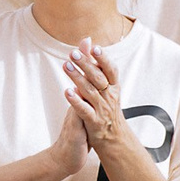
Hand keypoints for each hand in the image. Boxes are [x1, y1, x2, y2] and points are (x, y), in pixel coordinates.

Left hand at [62, 39, 134, 162]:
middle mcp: (109, 96)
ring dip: (77, 78)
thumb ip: (94, 63)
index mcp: (113, 87)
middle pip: (98, 78)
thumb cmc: (106, 108)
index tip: (94, 48)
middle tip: (72, 54)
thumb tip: (87, 41)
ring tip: (66, 66)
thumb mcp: (104, 86)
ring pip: (89, 91)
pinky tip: (67, 92)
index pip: (111, 70)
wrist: (114, 139)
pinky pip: (84, 110)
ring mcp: (102, 109)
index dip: (103, 59)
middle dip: (86, 65)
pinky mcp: (93, 122)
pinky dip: (76, 100)